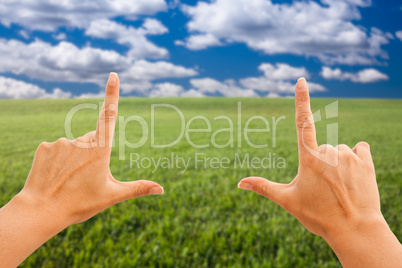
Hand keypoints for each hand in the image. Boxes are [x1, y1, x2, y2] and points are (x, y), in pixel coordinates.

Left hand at [21, 72, 162, 226]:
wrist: (41, 212)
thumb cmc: (80, 204)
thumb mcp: (112, 196)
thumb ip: (137, 188)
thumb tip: (161, 189)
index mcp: (100, 150)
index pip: (108, 115)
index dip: (112, 94)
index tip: (113, 75)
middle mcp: (81, 142)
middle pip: (93, 140)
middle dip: (93, 153)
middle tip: (86, 178)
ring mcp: (61, 143)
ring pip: (74, 145)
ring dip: (75, 158)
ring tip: (69, 180)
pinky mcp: (45, 147)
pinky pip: (57, 149)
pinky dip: (58, 159)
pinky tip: (55, 175)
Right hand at [238, 78, 401, 266]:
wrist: (355, 230)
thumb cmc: (318, 216)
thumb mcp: (288, 200)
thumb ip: (263, 187)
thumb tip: (239, 183)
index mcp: (308, 158)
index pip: (302, 121)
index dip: (301, 99)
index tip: (302, 80)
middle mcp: (329, 151)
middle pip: (320, 148)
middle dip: (319, 163)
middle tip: (323, 188)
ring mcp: (348, 155)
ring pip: (338, 151)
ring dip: (337, 163)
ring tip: (339, 187)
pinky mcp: (365, 161)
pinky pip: (358, 149)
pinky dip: (355, 159)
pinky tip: (354, 176)